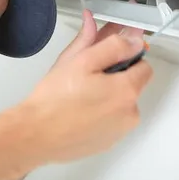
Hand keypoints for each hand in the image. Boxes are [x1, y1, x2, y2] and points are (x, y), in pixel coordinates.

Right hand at [19, 10, 152, 163]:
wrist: (35, 135)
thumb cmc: (55, 97)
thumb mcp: (81, 60)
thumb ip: (111, 45)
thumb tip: (132, 37)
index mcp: (127, 90)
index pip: (143, 64)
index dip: (126, 55)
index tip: (108, 53)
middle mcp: (130, 113)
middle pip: (133, 83)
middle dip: (115, 74)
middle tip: (88, 71)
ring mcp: (120, 131)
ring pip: (121, 101)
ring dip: (108, 93)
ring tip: (80, 92)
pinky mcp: (107, 142)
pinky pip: (112, 119)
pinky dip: (101, 112)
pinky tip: (80, 109)